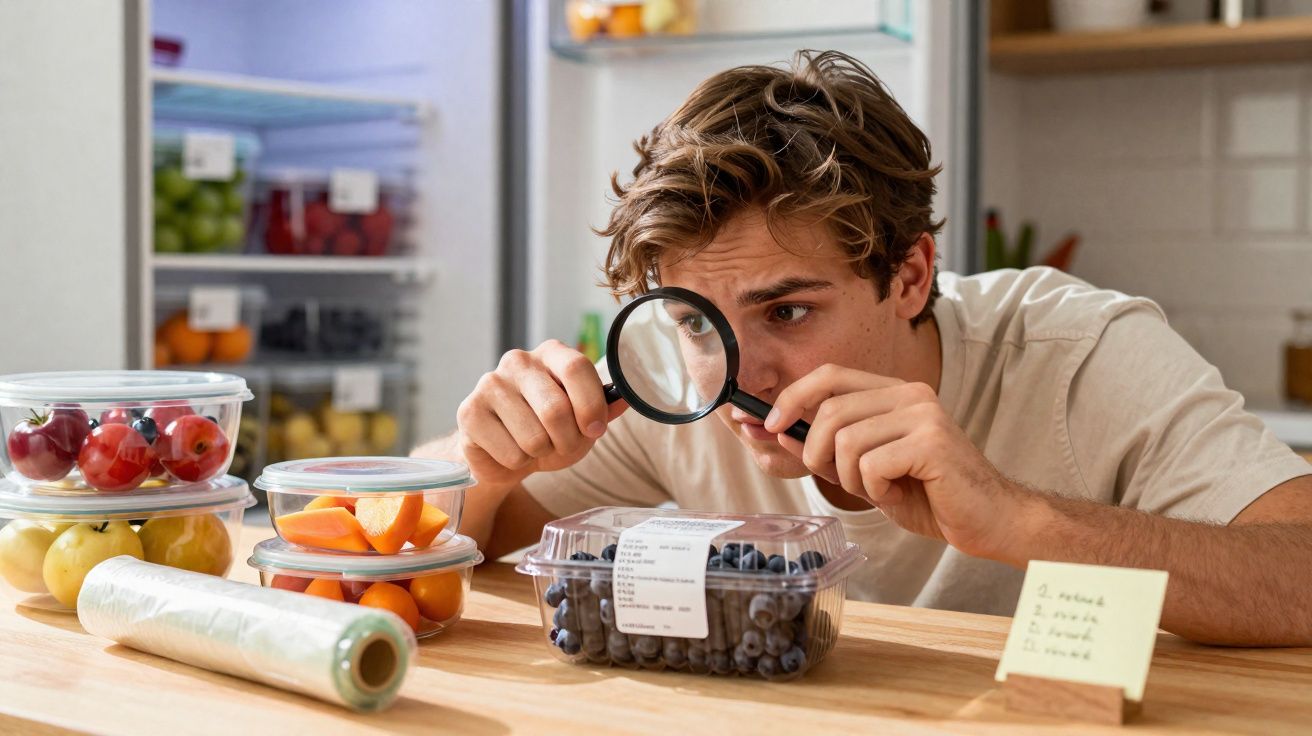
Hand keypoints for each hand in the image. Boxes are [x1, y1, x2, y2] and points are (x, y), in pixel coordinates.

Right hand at [456, 340, 627, 487]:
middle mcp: (518, 361)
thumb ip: (605, 408)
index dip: (591, 406)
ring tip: (534, 447)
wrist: (504, 453)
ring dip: (541, 453)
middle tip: (563, 446)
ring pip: (533, 437)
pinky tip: (509, 449)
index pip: (577, 368)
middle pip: (555, 408)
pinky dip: (517, 462)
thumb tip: (627, 398)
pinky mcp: (469, 412)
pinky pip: (510, 452)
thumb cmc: (549, 432)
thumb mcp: (583, 420)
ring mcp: (490, 384)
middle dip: (567, 440)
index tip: (596, 430)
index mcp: (552, 353)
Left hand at [765, 364, 1026, 559]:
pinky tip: (899, 495)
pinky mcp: (932, 442)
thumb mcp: (868, 471)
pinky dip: (874, 490)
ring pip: (846, 441)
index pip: (829, 375)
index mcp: (895, 392)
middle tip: (842, 480)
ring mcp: (924, 415)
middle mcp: (911, 394)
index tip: (771, 424)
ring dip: (850, 478)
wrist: (989, 520)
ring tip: (881, 490)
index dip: (793, 397)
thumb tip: (779, 432)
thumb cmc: (931, 496)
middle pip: (830, 411)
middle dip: (817, 453)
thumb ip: (829, 449)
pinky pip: (871, 464)